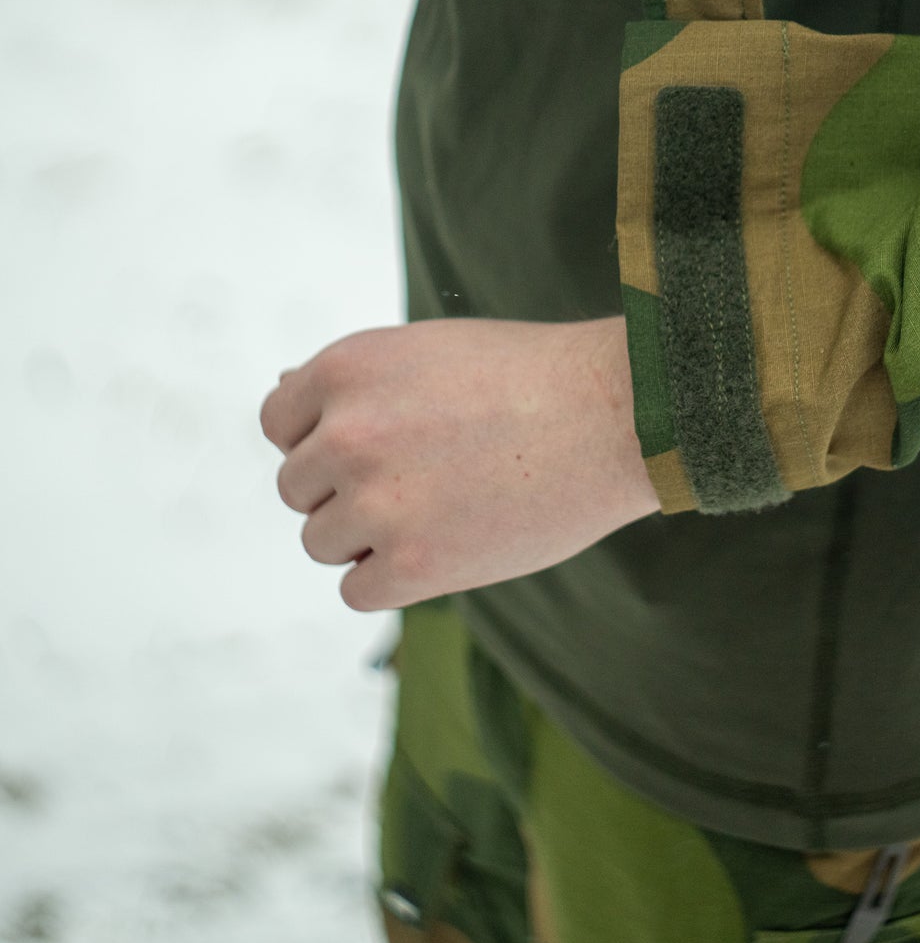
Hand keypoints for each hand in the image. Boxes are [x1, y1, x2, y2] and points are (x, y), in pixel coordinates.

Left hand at [259, 316, 659, 610]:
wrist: (616, 416)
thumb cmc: (531, 377)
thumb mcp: (430, 351)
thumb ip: (356, 381)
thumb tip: (282, 389)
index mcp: (346, 368)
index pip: (280, 424)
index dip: (326, 437)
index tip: (382, 444)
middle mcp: (346, 433)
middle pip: (298, 489)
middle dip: (348, 488)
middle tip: (426, 478)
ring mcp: (375, 501)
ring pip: (323, 543)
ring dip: (370, 537)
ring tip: (445, 508)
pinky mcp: (410, 565)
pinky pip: (357, 591)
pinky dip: (394, 578)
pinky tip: (448, 545)